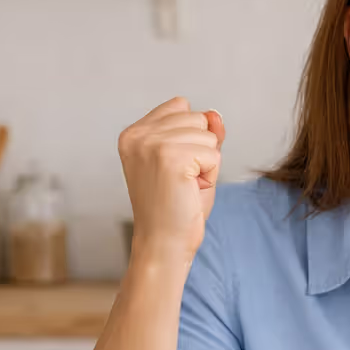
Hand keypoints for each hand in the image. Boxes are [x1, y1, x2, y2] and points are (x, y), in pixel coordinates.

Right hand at [116, 96, 225, 265]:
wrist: (164, 243)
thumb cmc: (176, 207)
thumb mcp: (191, 161)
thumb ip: (202, 134)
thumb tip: (215, 114)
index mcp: (134, 132)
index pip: (181, 106)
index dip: (191, 137)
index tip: (174, 167)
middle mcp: (138, 134)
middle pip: (197, 117)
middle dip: (201, 150)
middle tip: (181, 180)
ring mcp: (152, 144)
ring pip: (208, 135)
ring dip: (206, 164)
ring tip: (185, 185)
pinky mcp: (171, 158)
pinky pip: (214, 154)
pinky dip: (210, 175)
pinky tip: (190, 190)